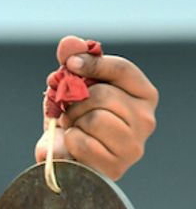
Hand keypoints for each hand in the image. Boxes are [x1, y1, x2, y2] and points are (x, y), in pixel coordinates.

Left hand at [34, 36, 158, 179]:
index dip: (92, 63)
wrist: (62, 157)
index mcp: (142, 95)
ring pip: (96, 118)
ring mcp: (133, 145)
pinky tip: (75, 144)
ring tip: (74, 127)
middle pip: (104, 95)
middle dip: (76, 101)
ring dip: (74, 121)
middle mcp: (146, 120)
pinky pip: (84, 141)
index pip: (122, 69)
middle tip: (70, 110)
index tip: (70, 64)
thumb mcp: (71, 86)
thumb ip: (72, 61)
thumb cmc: (73, 119)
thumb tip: (69, 42)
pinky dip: (70, 140)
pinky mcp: (116, 166)